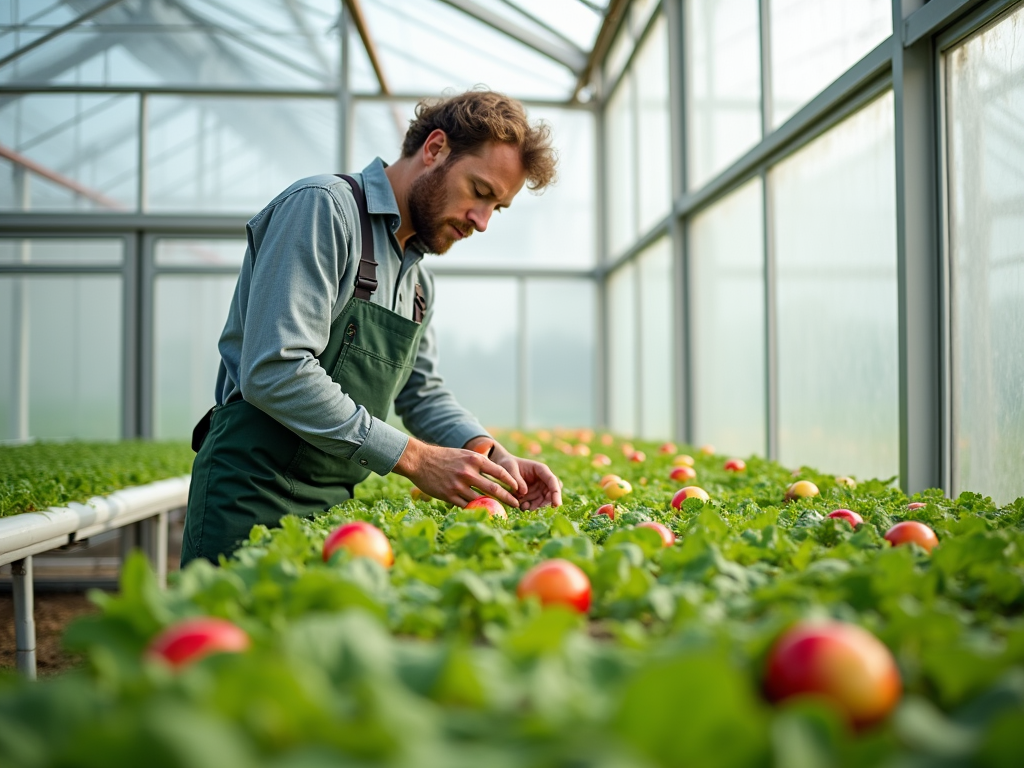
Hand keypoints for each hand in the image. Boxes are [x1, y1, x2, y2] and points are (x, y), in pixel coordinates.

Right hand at [393, 437, 520, 507]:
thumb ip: (479, 462)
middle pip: (493, 489)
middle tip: (517, 504)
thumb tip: (496, 472)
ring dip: (492, 506)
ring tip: (501, 511)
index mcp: (474, 460)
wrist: (420, 460)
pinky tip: (482, 512)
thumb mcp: (464, 454)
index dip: (511, 482)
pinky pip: (466, 505)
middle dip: (508, 498)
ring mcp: (458, 485)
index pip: (499, 472)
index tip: (518, 488)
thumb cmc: (444, 456)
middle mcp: (468, 472)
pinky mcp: (449, 495)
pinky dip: (475, 509)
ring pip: (480, 499)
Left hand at [466, 436, 561, 510]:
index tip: (556, 505)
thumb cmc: (506, 464)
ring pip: (544, 501)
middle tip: (533, 509)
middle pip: (551, 493)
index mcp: (541, 470)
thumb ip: (516, 478)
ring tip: (524, 507)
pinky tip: (522, 506)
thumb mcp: (509, 468)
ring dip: (536, 507)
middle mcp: (543, 480)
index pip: (552, 481)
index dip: (556, 493)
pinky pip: (535, 504)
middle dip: (545, 503)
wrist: (501, 468)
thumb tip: (524, 492)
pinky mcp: (533, 496)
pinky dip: (530, 507)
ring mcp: (539, 489)